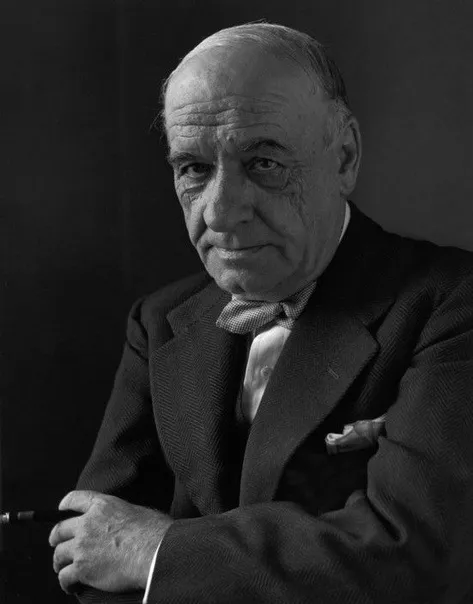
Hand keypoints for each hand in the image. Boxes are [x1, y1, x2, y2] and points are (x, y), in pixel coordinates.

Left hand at [49, 490, 172, 593]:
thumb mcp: (136, 510)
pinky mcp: (82, 568)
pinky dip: (65, 582)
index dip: (66, 502)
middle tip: (56, 543)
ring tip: (62, 568)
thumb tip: (124, 523)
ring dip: (59, 562)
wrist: (152, 551)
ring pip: (59, 554)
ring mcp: (82, 546)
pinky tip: (70, 586)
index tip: (61, 507)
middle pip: (60, 529)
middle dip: (56, 538)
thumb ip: (121, 514)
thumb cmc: (152, 531)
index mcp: (102, 506)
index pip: (76, 499)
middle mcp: (88, 523)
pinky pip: (64, 576)